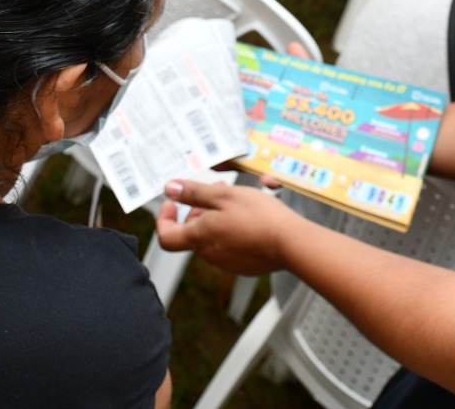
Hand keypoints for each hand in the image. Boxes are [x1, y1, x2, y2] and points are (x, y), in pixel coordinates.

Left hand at [155, 180, 297, 274]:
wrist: (290, 243)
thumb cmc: (259, 217)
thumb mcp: (224, 195)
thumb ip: (194, 192)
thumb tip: (170, 189)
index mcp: (199, 236)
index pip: (166, 236)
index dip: (164, 219)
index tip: (172, 203)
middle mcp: (209, 253)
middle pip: (192, 233)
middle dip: (199, 211)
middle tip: (216, 192)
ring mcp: (226, 262)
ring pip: (212, 238)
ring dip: (217, 219)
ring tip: (237, 202)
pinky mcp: (243, 265)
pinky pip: (230, 247)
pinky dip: (233, 231)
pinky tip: (250, 219)